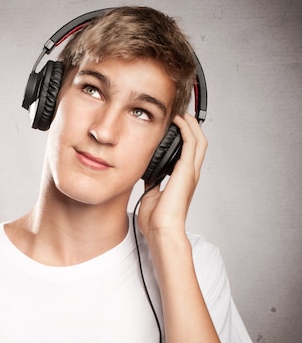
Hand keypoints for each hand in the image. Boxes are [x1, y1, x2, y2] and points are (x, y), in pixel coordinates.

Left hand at [137, 113, 207, 238]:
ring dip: (190, 123)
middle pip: (198, 142)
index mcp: (182, 180)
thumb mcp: (151, 194)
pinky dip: (186, 128)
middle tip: (179, 113)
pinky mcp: (187, 170)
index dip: (184, 136)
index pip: (188, 152)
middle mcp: (190, 174)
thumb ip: (151, 181)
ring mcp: (190, 172)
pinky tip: (178, 120)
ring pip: (198, 139)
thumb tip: (145, 171)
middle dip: (190, 125)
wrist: (161, 230)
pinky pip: (191, 142)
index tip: (173, 125)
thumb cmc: (156, 220)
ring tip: (180, 112)